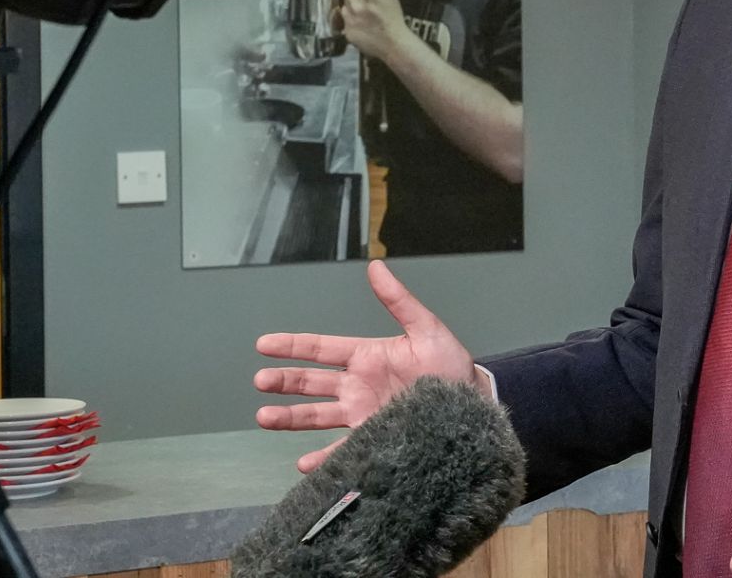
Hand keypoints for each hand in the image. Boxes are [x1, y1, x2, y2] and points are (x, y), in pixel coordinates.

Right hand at [254, 261, 483, 473]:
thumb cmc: (449, 367)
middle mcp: (356, 387)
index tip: (263, 344)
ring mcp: (361, 415)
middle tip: (260, 381)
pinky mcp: (373, 440)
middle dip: (283, 382)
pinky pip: (342, 451)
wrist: (471, 406)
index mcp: (365, 357)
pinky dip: (323, 459)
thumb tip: (376, 267)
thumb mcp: (426, 330)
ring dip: (290, 418)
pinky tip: (304, 464)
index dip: (292, 346)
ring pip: (317, 416)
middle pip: (310, 383)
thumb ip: (399, 301)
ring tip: (264, 417)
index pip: (320, 349)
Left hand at [341, 0, 412, 64]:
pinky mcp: (347, 32)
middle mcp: (356, 6)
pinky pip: (345, 23)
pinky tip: (362, 27)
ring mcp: (350, 20)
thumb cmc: (394, 19)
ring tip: (364, 18)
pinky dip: (351, 24)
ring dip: (351, 11)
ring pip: (344, 9)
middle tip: (366, 7)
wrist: (394, 42)